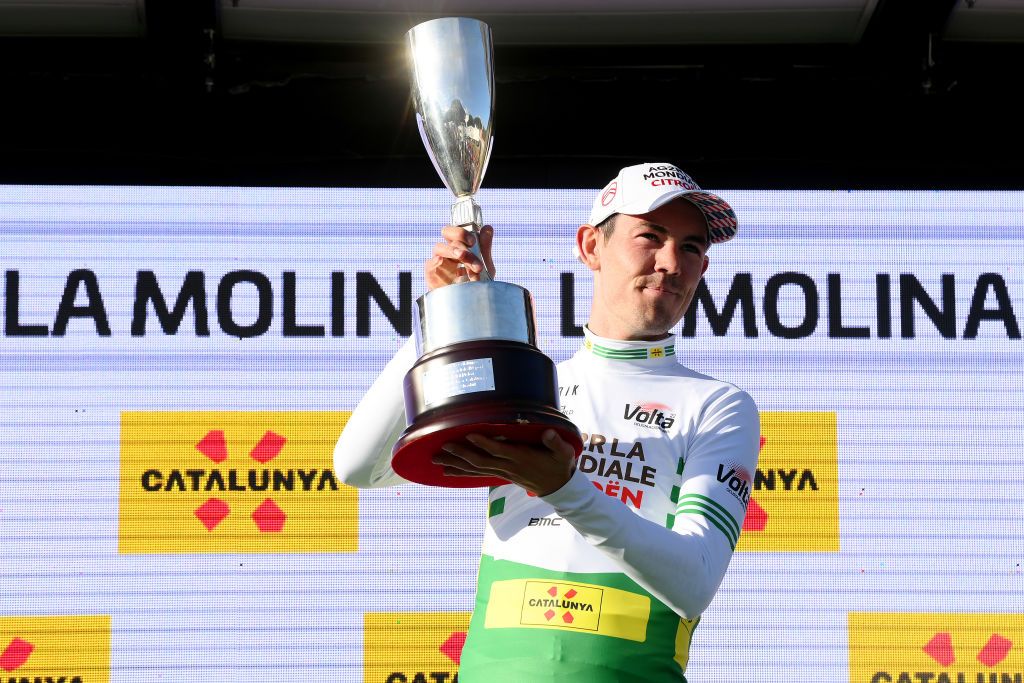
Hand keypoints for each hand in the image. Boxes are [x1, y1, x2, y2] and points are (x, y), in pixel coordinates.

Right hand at [424, 224, 495, 289]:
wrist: (469, 305)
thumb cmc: (475, 285)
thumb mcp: (485, 266)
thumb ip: (485, 248)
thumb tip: (488, 228)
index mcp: (460, 247)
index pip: (456, 231)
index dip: (462, 232)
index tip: (473, 241)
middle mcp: (448, 252)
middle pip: (446, 233)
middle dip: (459, 237)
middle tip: (470, 247)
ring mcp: (439, 262)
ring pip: (440, 247)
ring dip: (454, 252)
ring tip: (470, 265)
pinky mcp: (432, 274)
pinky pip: (430, 264)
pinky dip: (436, 262)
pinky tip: (443, 262)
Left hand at [432, 429, 576, 496]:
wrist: (558, 487)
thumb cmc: (560, 465)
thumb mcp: (563, 453)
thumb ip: (555, 443)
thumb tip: (548, 432)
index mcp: (521, 458)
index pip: (499, 451)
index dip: (484, 444)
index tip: (469, 435)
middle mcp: (508, 466)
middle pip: (481, 462)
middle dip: (461, 455)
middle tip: (442, 448)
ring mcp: (502, 472)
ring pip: (475, 469)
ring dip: (455, 464)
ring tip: (436, 460)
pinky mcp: (500, 474)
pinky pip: (477, 474)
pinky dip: (461, 472)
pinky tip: (447, 472)